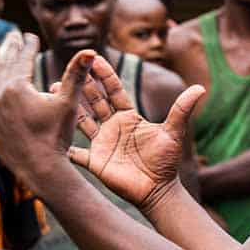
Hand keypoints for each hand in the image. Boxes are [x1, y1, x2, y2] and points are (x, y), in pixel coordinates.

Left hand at [0, 32, 93, 192]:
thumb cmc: (56, 136)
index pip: (23, 59)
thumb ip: (76, 75)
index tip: (31, 36)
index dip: (28, 46)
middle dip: (9, 47)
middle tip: (11, 34)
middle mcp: (0, 94)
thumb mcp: (68, 103)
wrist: (39, 167)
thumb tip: (89, 51)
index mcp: (18, 86)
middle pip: (4, 64)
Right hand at [68, 56, 204, 208]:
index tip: (95, 58)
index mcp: (129, 117)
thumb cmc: (166, 162)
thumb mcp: (173, 133)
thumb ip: (182, 110)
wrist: (157, 191)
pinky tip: (48, 133)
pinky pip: (75, 152)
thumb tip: (201, 88)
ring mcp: (102, 143)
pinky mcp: (95, 161)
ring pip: (81, 120)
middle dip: (82, 84)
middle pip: (95, 101)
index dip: (105, 75)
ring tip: (53, 89)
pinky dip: (63, 145)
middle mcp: (113, 127)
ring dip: (68, 106)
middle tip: (69, 67)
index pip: (115, 91)